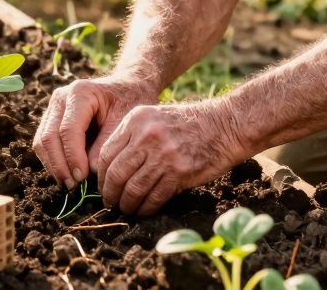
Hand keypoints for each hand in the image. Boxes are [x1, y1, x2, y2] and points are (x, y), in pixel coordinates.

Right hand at [33, 75, 157, 188]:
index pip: (68, 130)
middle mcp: (61, 97)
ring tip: (70, 184)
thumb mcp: (125, 120)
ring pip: (42, 141)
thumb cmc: (130, 101)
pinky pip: (44, 143)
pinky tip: (67, 174)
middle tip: (73, 186)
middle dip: (59, 165)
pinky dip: (53, 160)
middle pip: (48, 137)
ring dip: (53, 165)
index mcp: (80, 93)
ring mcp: (53, 107)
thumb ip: (106, 144)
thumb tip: (88, 171)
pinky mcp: (52, 118)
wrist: (127, 86)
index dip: (73, 157)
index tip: (82, 178)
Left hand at [94, 100, 248, 214]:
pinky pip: (154, 197)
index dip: (101, 176)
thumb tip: (110, 169)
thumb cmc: (189, 123)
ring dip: (127, 204)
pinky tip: (145, 210)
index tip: (103, 186)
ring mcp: (163, 154)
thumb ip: (132, 137)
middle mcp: (147, 136)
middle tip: (111, 203)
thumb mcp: (155, 117)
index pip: (105, 154)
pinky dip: (146, 208)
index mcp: (136, 119)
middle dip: (110, 194)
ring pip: (133, 189)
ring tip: (128, 209)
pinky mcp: (179, 172)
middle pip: (116, 174)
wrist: (225, 125)